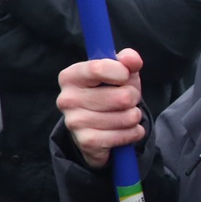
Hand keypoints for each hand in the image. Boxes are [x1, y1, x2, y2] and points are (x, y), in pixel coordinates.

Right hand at [56, 48, 143, 168]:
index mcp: (70, 76)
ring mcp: (74, 122)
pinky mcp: (87, 142)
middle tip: (124, 100)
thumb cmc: (109, 94)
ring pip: (128, 117)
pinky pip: (125, 135)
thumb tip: (131, 59)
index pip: (99, 68)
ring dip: (134, 117)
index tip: (124, 77)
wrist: (96, 129)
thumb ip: (126, 61)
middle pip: (122, 97)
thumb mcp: (119, 74)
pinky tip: (124, 131)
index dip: (122, 73)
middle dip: (133, 98)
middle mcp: (66, 99)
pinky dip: (133, 133)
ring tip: (123, 116)